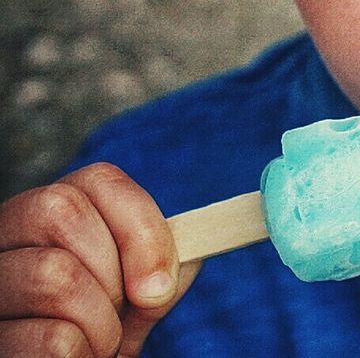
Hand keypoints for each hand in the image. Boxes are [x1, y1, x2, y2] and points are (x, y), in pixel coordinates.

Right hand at [0, 163, 199, 356]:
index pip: (97, 180)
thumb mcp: (135, 295)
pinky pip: (52, 339)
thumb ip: (160, 265)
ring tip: (96, 343)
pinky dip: (82, 356)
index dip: (141, 227)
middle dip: (113, 275)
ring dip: (101, 324)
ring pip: (55, 275)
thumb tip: (181, 262)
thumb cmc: (98, 333)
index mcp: (44, 219)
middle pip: (62, 212)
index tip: (160, 285)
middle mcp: (2, 242)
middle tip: (118, 315)